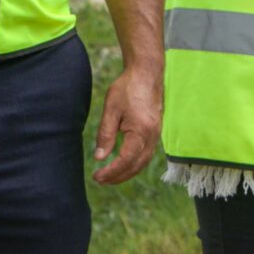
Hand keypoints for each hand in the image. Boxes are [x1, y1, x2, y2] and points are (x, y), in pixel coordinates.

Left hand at [92, 65, 162, 184]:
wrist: (147, 72)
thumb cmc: (128, 88)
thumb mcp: (111, 110)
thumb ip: (105, 135)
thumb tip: (100, 157)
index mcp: (141, 131)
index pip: (126, 160)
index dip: (111, 172)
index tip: (97, 176)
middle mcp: (152, 135)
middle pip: (137, 165)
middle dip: (119, 177)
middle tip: (100, 180)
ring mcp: (157, 133)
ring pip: (144, 161)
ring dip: (128, 172)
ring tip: (110, 176)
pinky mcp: (156, 130)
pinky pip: (147, 153)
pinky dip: (135, 163)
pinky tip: (124, 163)